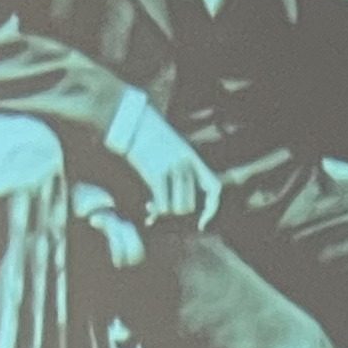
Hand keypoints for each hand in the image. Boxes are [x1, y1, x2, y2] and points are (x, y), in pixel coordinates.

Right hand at [117, 108, 220, 227]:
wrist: (133, 123)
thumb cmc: (148, 138)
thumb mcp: (171, 151)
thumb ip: (178, 171)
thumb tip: (175, 198)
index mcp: (194, 160)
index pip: (214, 189)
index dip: (211, 210)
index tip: (201, 224)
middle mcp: (187, 166)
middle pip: (190, 206)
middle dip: (175, 212)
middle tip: (159, 209)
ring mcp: (173, 170)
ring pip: (177, 209)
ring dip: (163, 212)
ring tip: (151, 206)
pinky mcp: (157, 174)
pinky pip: (163, 205)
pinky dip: (155, 212)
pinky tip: (147, 210)